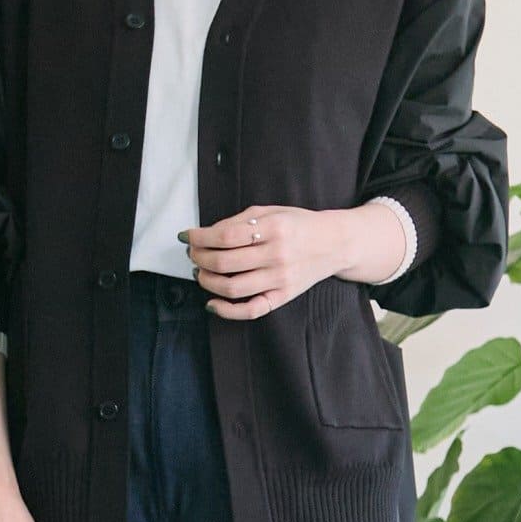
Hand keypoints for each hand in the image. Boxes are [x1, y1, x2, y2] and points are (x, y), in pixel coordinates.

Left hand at [180, 200, 405, 317]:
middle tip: (192, 254)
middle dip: (199, 257)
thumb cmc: (298, 225)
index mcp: (273, 228)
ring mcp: (280, 279)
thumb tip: (206, 235)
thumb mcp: (271, 211)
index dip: (199, 237)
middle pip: (224, 262)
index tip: (187, 236)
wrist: (333, 243)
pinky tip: (212, 303)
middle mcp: (276, 255)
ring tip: (201, 272)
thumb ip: (240, 220)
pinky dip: (226, 310)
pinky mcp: (282, 297)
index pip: (225, 235)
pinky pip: (250, 310)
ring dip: (207, 281)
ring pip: (231, 287)